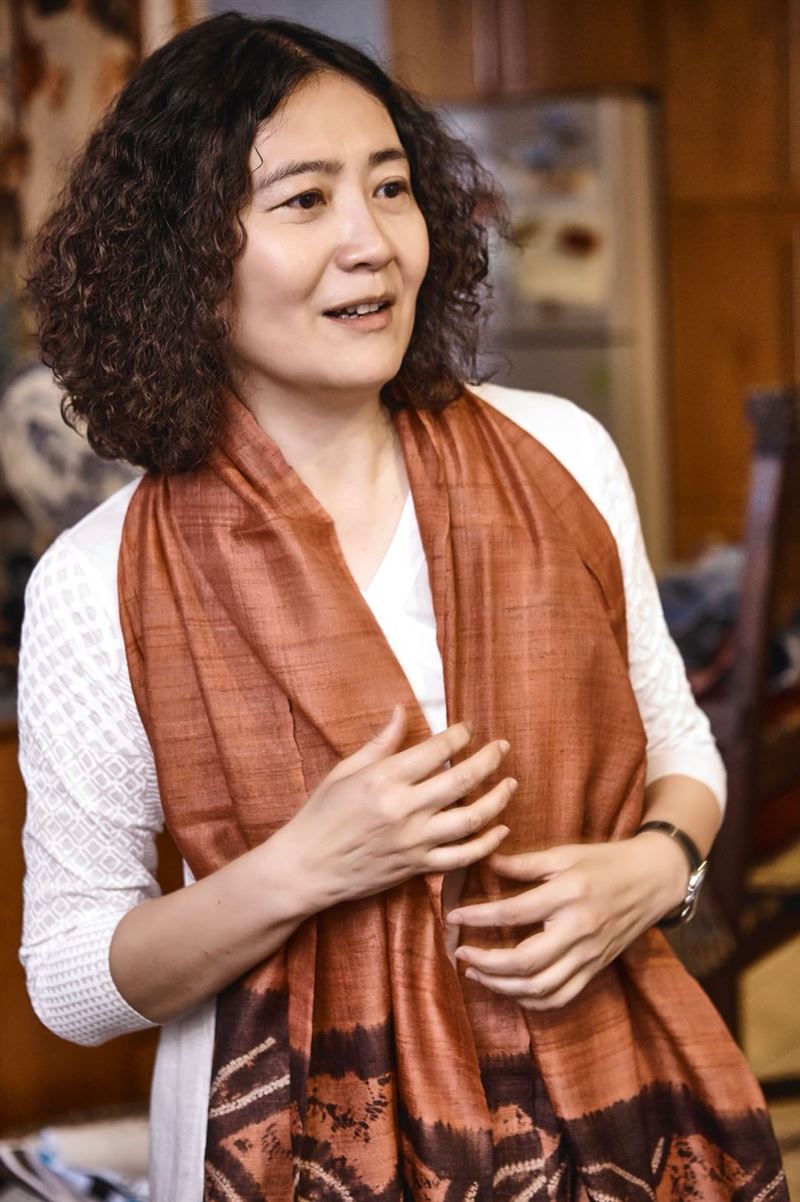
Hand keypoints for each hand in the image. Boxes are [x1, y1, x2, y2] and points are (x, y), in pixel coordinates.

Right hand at [277, 704, 516, 911]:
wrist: (304, 868)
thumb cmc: (319, 816)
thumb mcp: (344, 771)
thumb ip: (380, 743)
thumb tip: (401, 711)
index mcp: (384, 779)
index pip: (436, 750)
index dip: (459, 736)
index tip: (468, 729)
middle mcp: (403, 808)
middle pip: (462, 780)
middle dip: (489, 759)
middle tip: (503, 747)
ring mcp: (413, 841)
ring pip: (471, 819)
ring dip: (498, 800)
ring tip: (511, 784)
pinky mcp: (417, 867)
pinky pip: (462, 857)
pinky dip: (487, 844)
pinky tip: (501, 829)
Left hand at [446, 833, 688, 1010]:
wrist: (654, 879)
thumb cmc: (606, 861)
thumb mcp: (566, 853)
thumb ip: (525, 863)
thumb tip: (486, 862)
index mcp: (568, 895)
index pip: (514, 913)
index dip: (478, 917)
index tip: (453, 916)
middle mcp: (579, 929)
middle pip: (525, 961)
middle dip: (486, 962)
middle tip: (460, 953)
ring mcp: (589, 954)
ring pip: (541, 987)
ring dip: (503, 987)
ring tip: (477, 973)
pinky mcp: (596, 968)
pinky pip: (561, 996)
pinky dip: (532, 1001)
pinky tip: (510, 990)